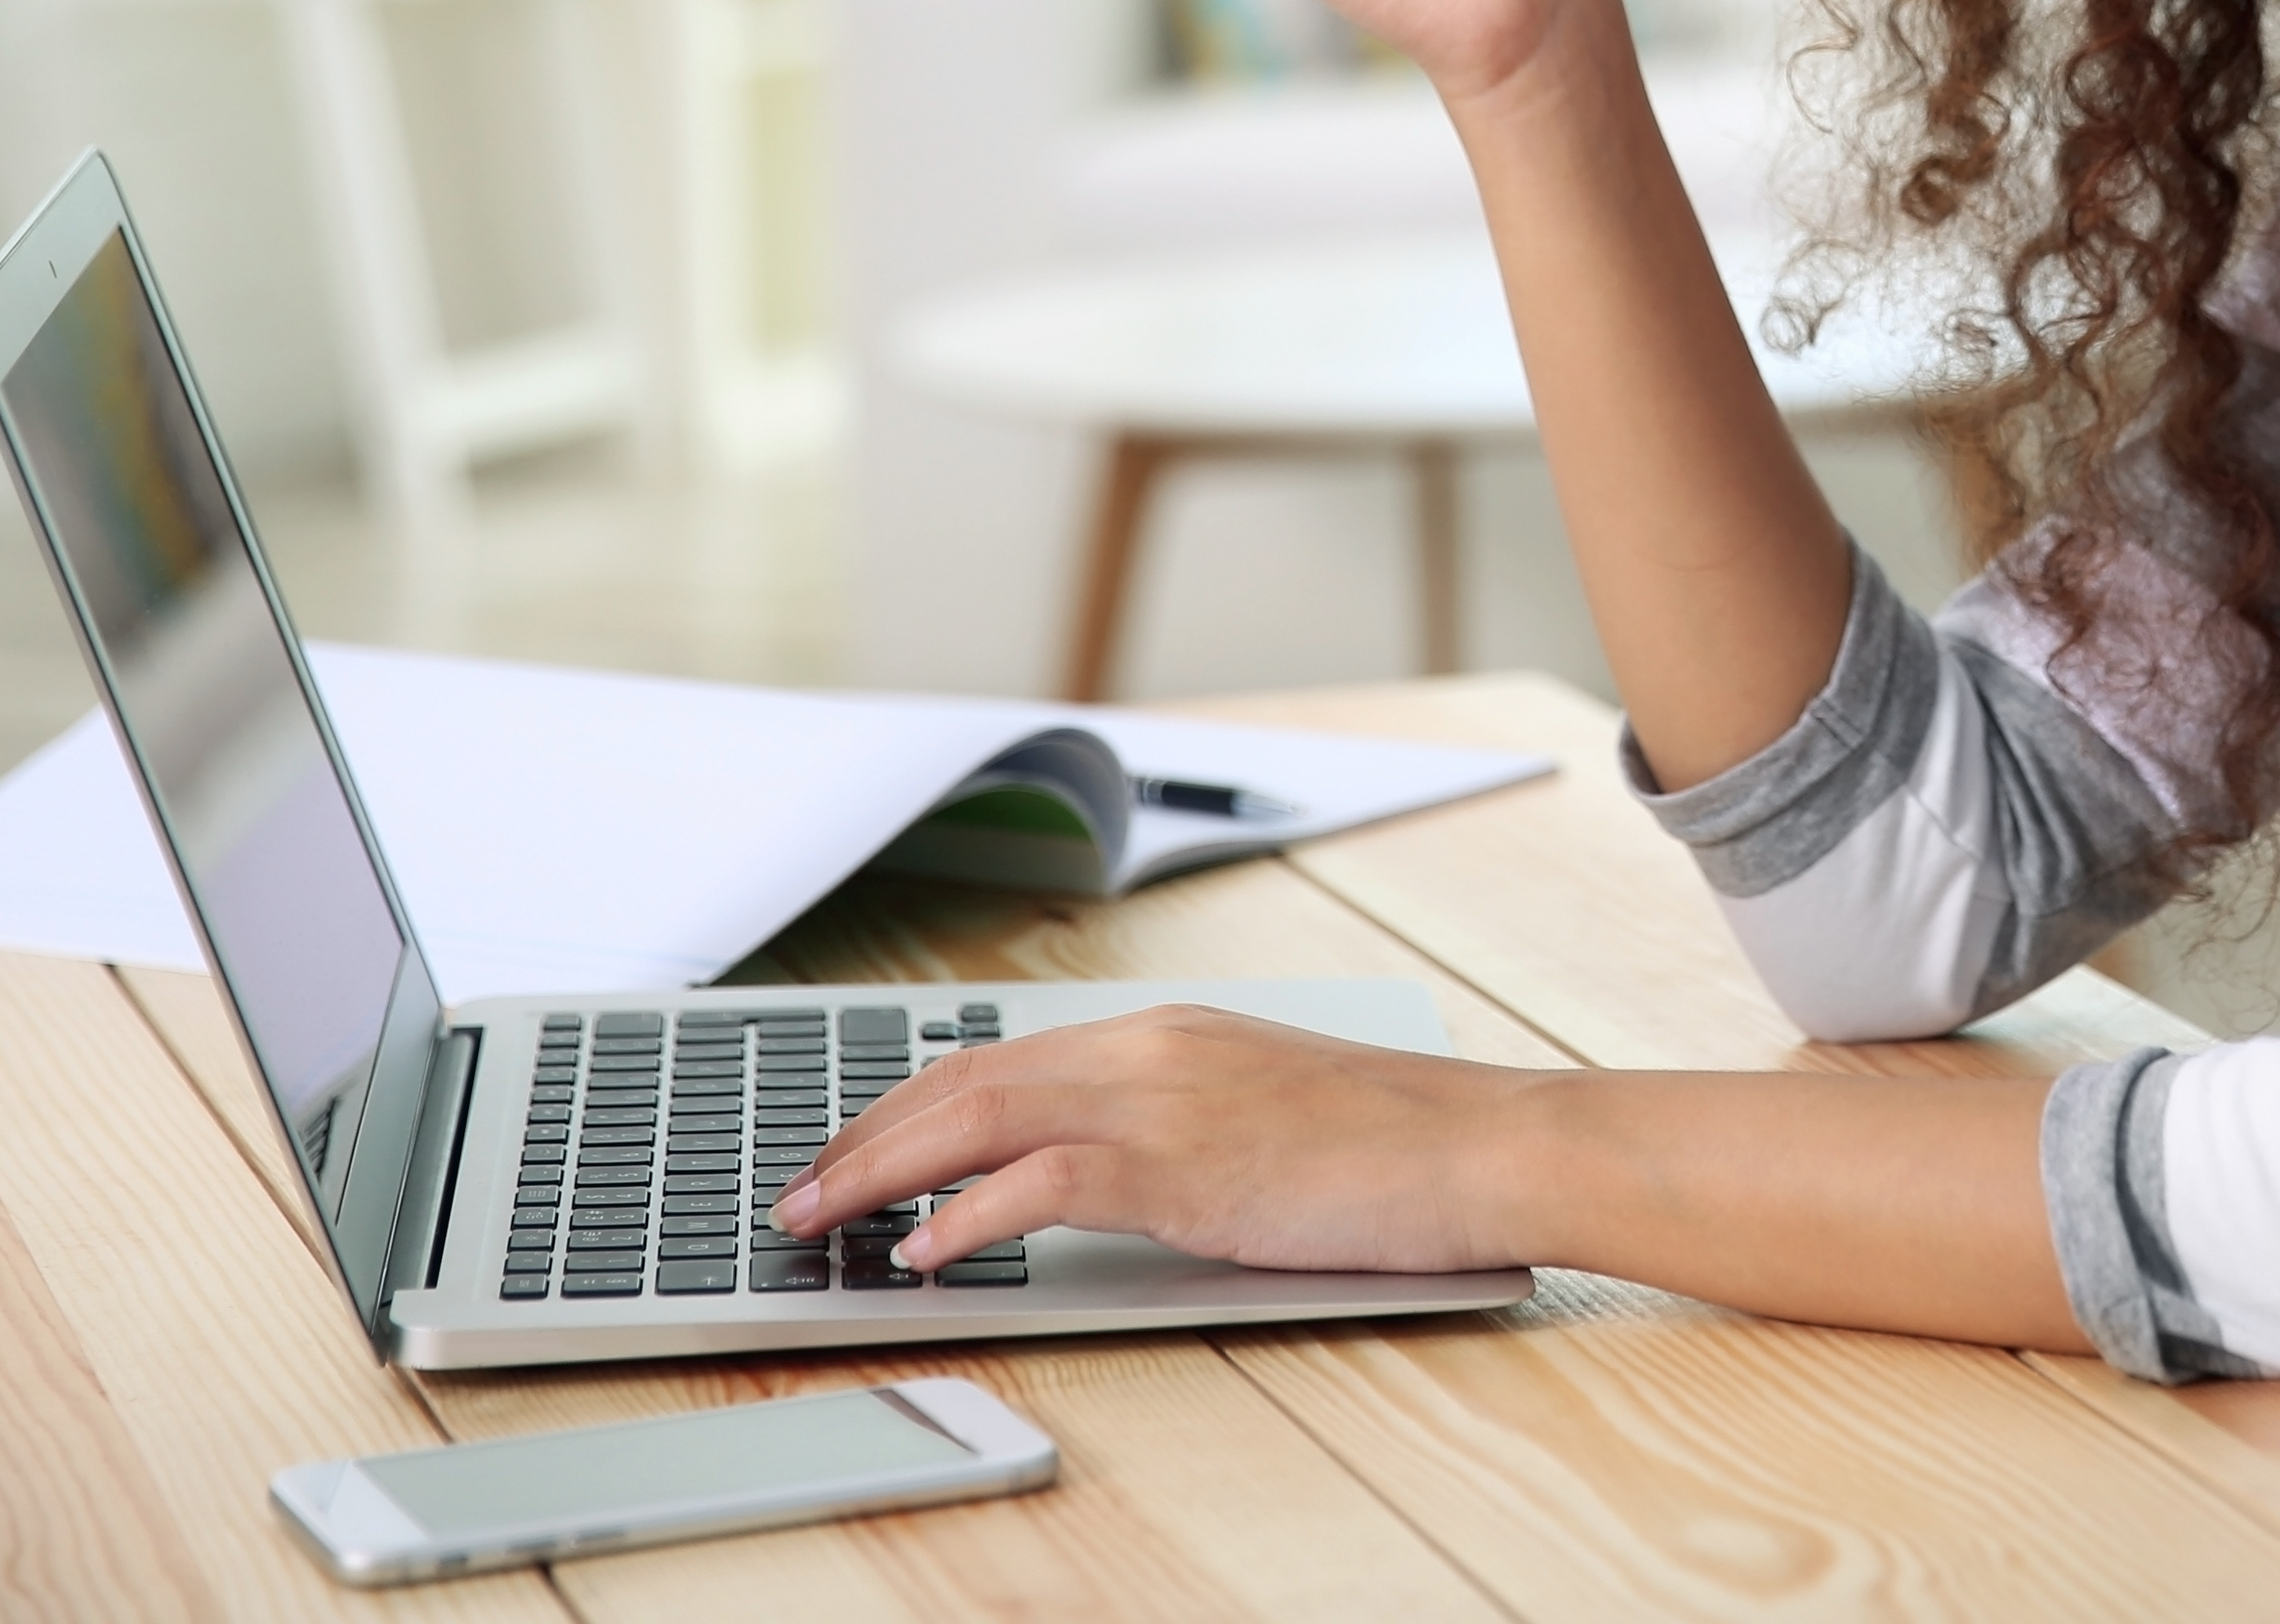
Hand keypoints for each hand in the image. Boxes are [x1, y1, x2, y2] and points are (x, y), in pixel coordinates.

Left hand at [772, 1005, 1527, 1276]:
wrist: (1482, 1145)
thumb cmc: (1391, 1145)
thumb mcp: (1259, 1112)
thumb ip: (1172, 1123)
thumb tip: (1085, 1173)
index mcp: (1166, 1032)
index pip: (998, 1056)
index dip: (905, 1103)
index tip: (846, 1146)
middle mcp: (1150, 1047)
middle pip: (964, 1079)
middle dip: (863, 1135)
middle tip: (797, 1190)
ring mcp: (1165, 1099)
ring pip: (978, 1117)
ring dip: (881, 1171)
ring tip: (820, 1218)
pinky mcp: (1184, 1164)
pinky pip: (1042, 1181)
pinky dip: (966, 1213)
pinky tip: (924, 1248)